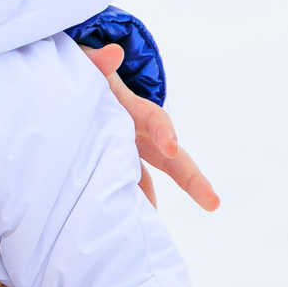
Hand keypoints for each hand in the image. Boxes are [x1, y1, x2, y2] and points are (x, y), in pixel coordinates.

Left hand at [80, 42, 219, 211]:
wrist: (74, 79)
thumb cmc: (83, 71)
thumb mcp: (87, 62)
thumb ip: (96, 59)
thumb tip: (113, 52)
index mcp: (132, 107)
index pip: (156, 119)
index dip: (165, 131)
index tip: (172, 146)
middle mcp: (138, 132)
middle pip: (172, 158)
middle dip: (192, 179)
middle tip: (213, 203)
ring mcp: (127, 150)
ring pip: (147, 178)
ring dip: (153, 202)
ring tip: (154, 234)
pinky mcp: (111, 161)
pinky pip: (123, 185)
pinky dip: (127, 204)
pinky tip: (122, 228)